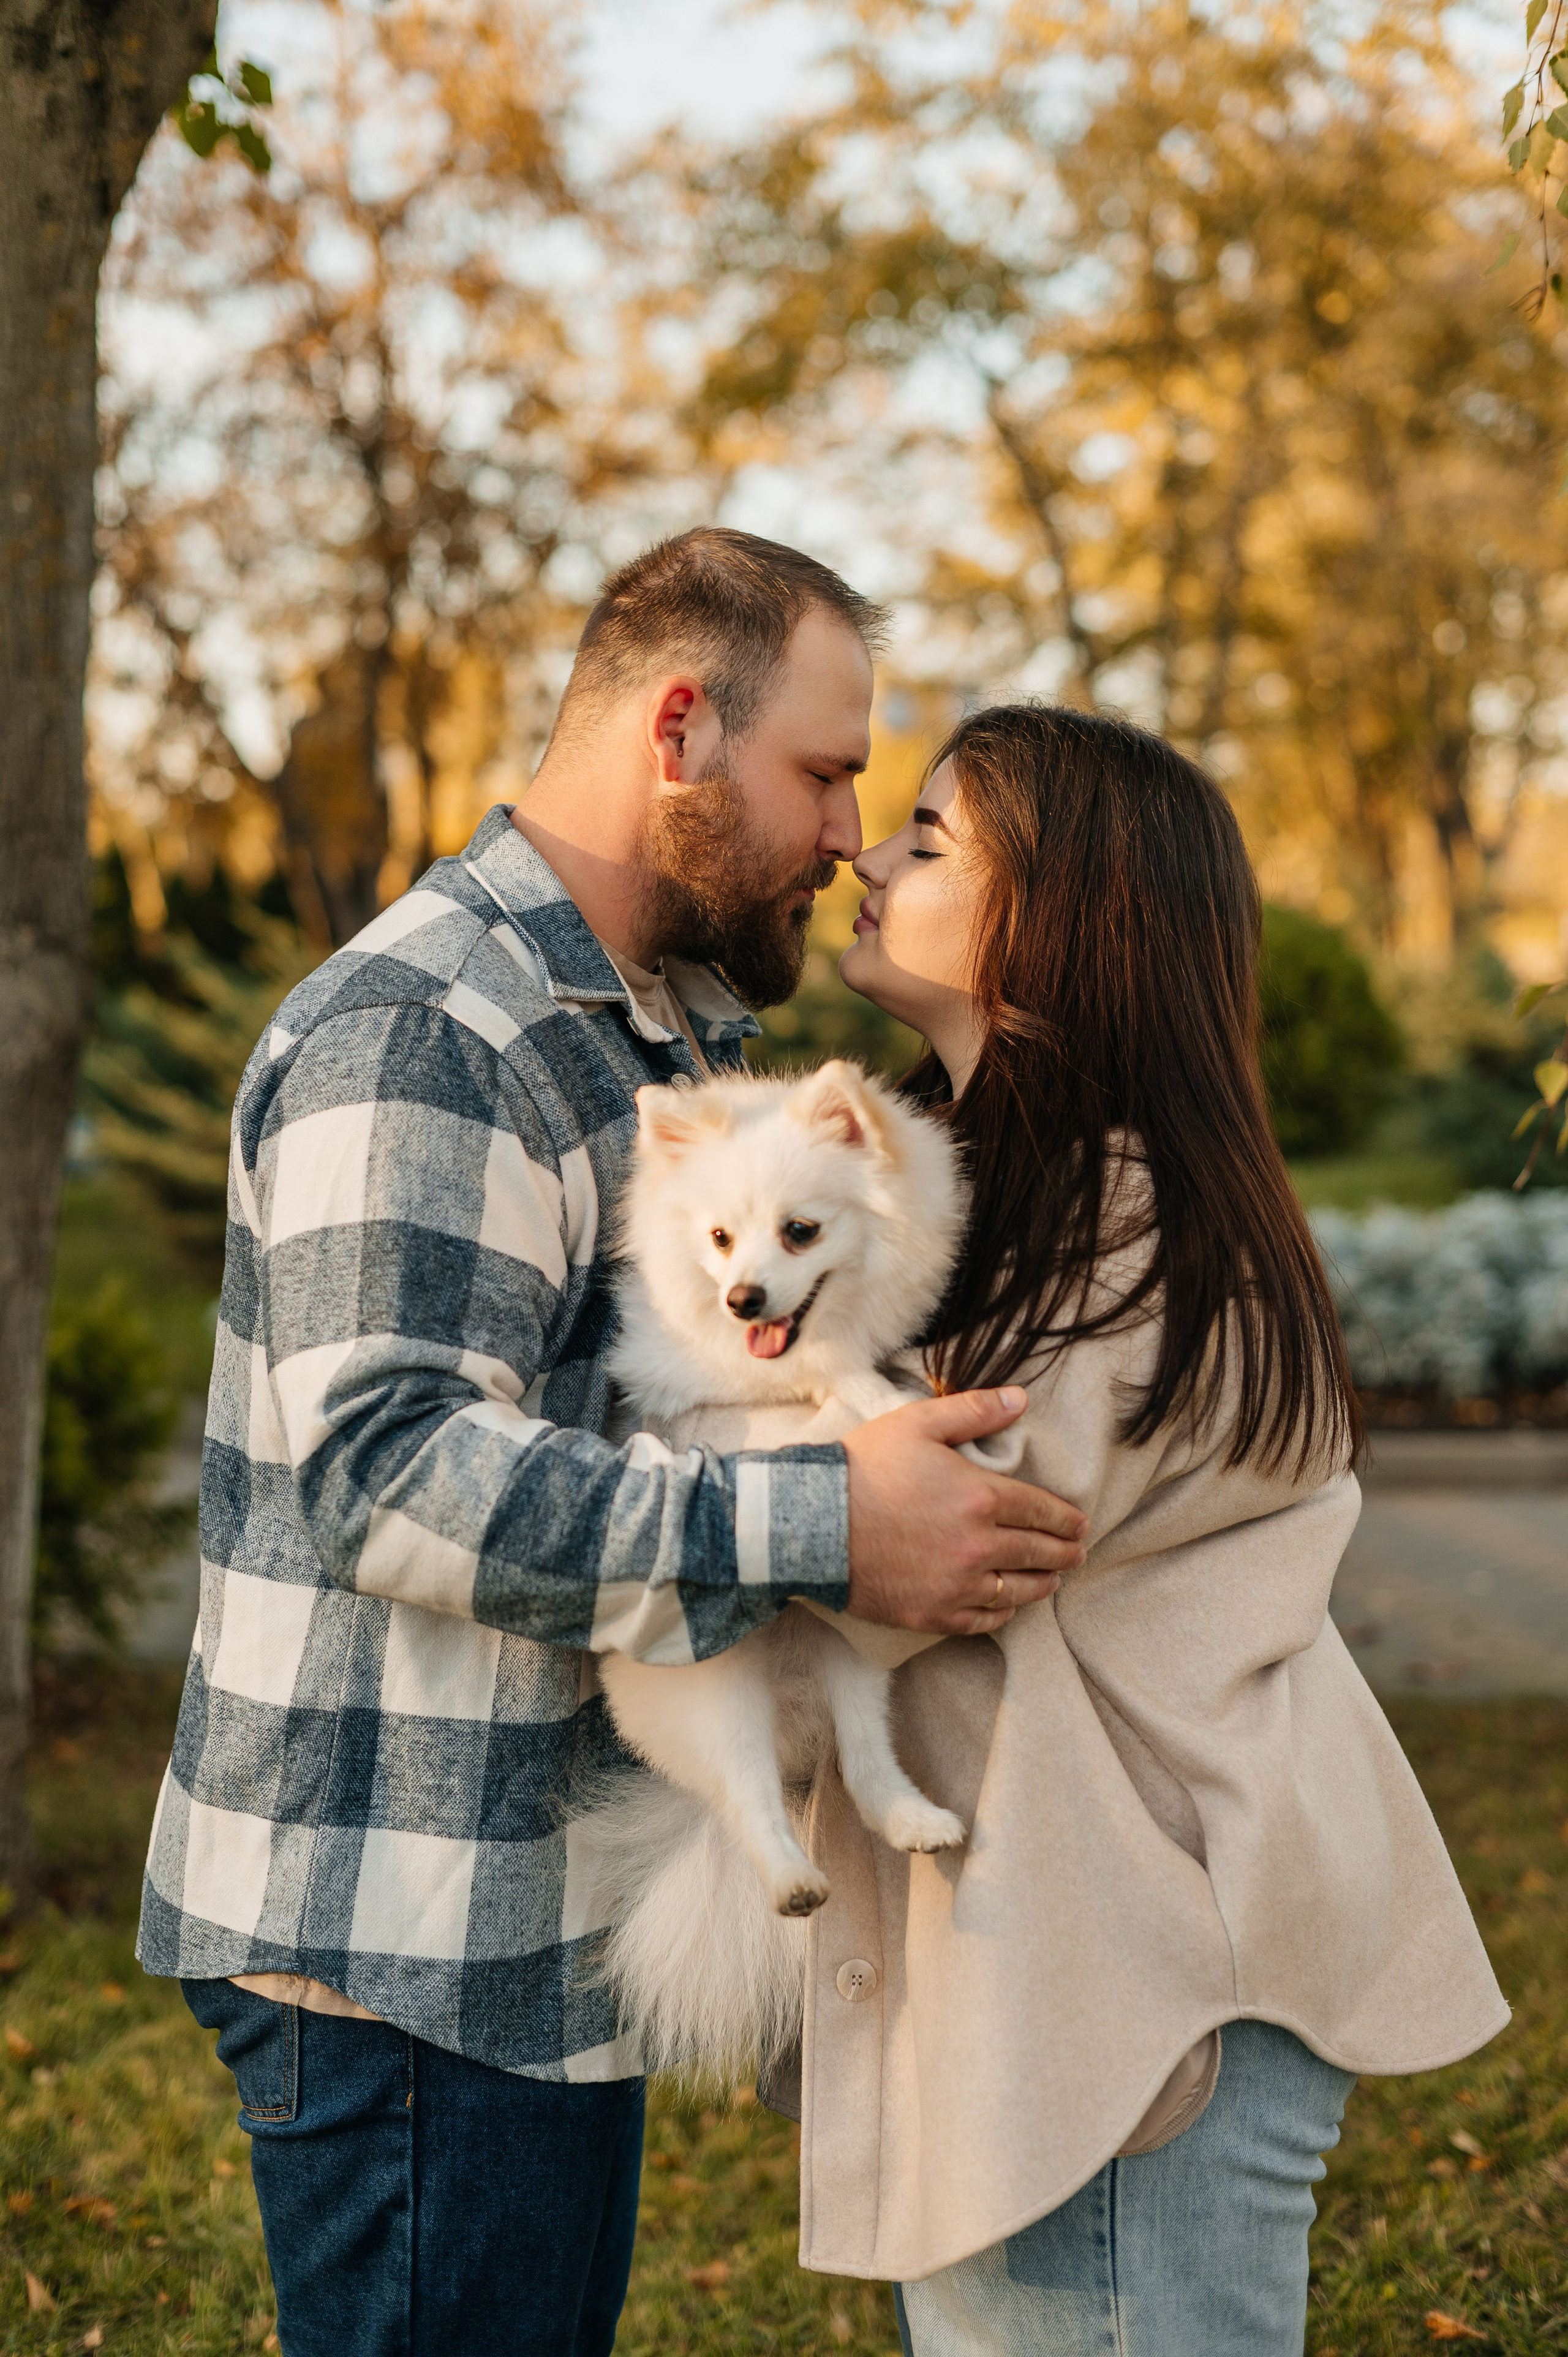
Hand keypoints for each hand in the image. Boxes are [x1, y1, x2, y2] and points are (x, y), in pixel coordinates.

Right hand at [843, 1387, 1088, 1636]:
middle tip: (1078, 1552)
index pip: (1043, 1511)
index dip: (1067, 1518)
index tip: (1080, 1523)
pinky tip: (1008, 1606)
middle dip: (1065, 1553)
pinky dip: (1003, 1613)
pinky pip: (983, 1620)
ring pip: (1018, 1591)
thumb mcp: (918, 1423)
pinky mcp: (933, 1614)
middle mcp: (979, 1546)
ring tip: (1053, 1581)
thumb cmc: (864, 1467)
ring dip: (1043, 1585)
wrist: (812, 1523)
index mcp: (981, 1497)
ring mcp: (957, 1585)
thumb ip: (973, 1411)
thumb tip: (1020, 1399)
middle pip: (1039, 1553)